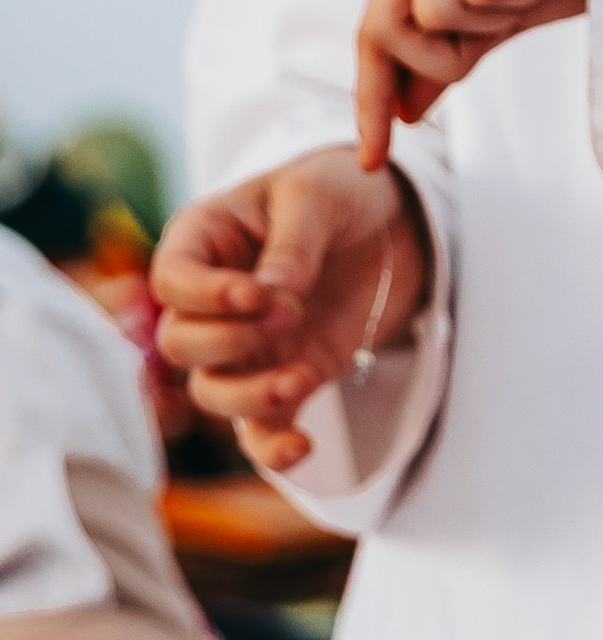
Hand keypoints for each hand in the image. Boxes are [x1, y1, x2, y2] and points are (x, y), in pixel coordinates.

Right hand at [152, 148, 427, 471]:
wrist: (393, 221)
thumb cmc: (339, 191)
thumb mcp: (317, 195)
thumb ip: (292, 243)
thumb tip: (274, 295)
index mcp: (204, 241)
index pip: (171, 282)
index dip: (206, 297)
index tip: (257, 293)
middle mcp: (214, 301)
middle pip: (180, 344)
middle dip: (228, 340)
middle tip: (290, 311)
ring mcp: (248, 344)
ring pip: (212, 393)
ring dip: (248, 396)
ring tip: (300, 379)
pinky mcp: (288, 376)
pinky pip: (263, 429)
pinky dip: (274, 448)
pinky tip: (305, 448)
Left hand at [354, 0, 592, 166]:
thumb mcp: (506, 19)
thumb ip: (451, 54)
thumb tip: (400, 111)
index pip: (374, 25)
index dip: (372, 94)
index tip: (375, 157)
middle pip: (387, 26)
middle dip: (444, 56)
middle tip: (505, 25)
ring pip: (434, 10)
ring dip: (496, 17)